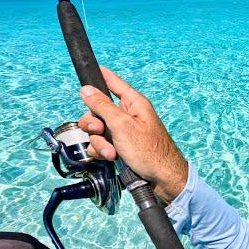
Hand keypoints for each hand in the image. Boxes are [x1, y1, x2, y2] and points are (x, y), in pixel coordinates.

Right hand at [78, 66, 188, 203]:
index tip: (90, 68)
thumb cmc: (149, 151)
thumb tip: (86, 89)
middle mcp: (127, 115)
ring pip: (97, 130)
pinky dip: (102, 152)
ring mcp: (123, 132)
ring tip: (112, 153)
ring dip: (99, 143)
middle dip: (95, 124)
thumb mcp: (122, 126)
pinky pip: (101, 144)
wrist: (161, 180)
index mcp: (133, 103)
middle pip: (98, 110)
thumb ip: (102, 106)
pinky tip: (111, 159)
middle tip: (100, 131)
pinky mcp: (119, 147)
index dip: (101, 76)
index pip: (113, 82)